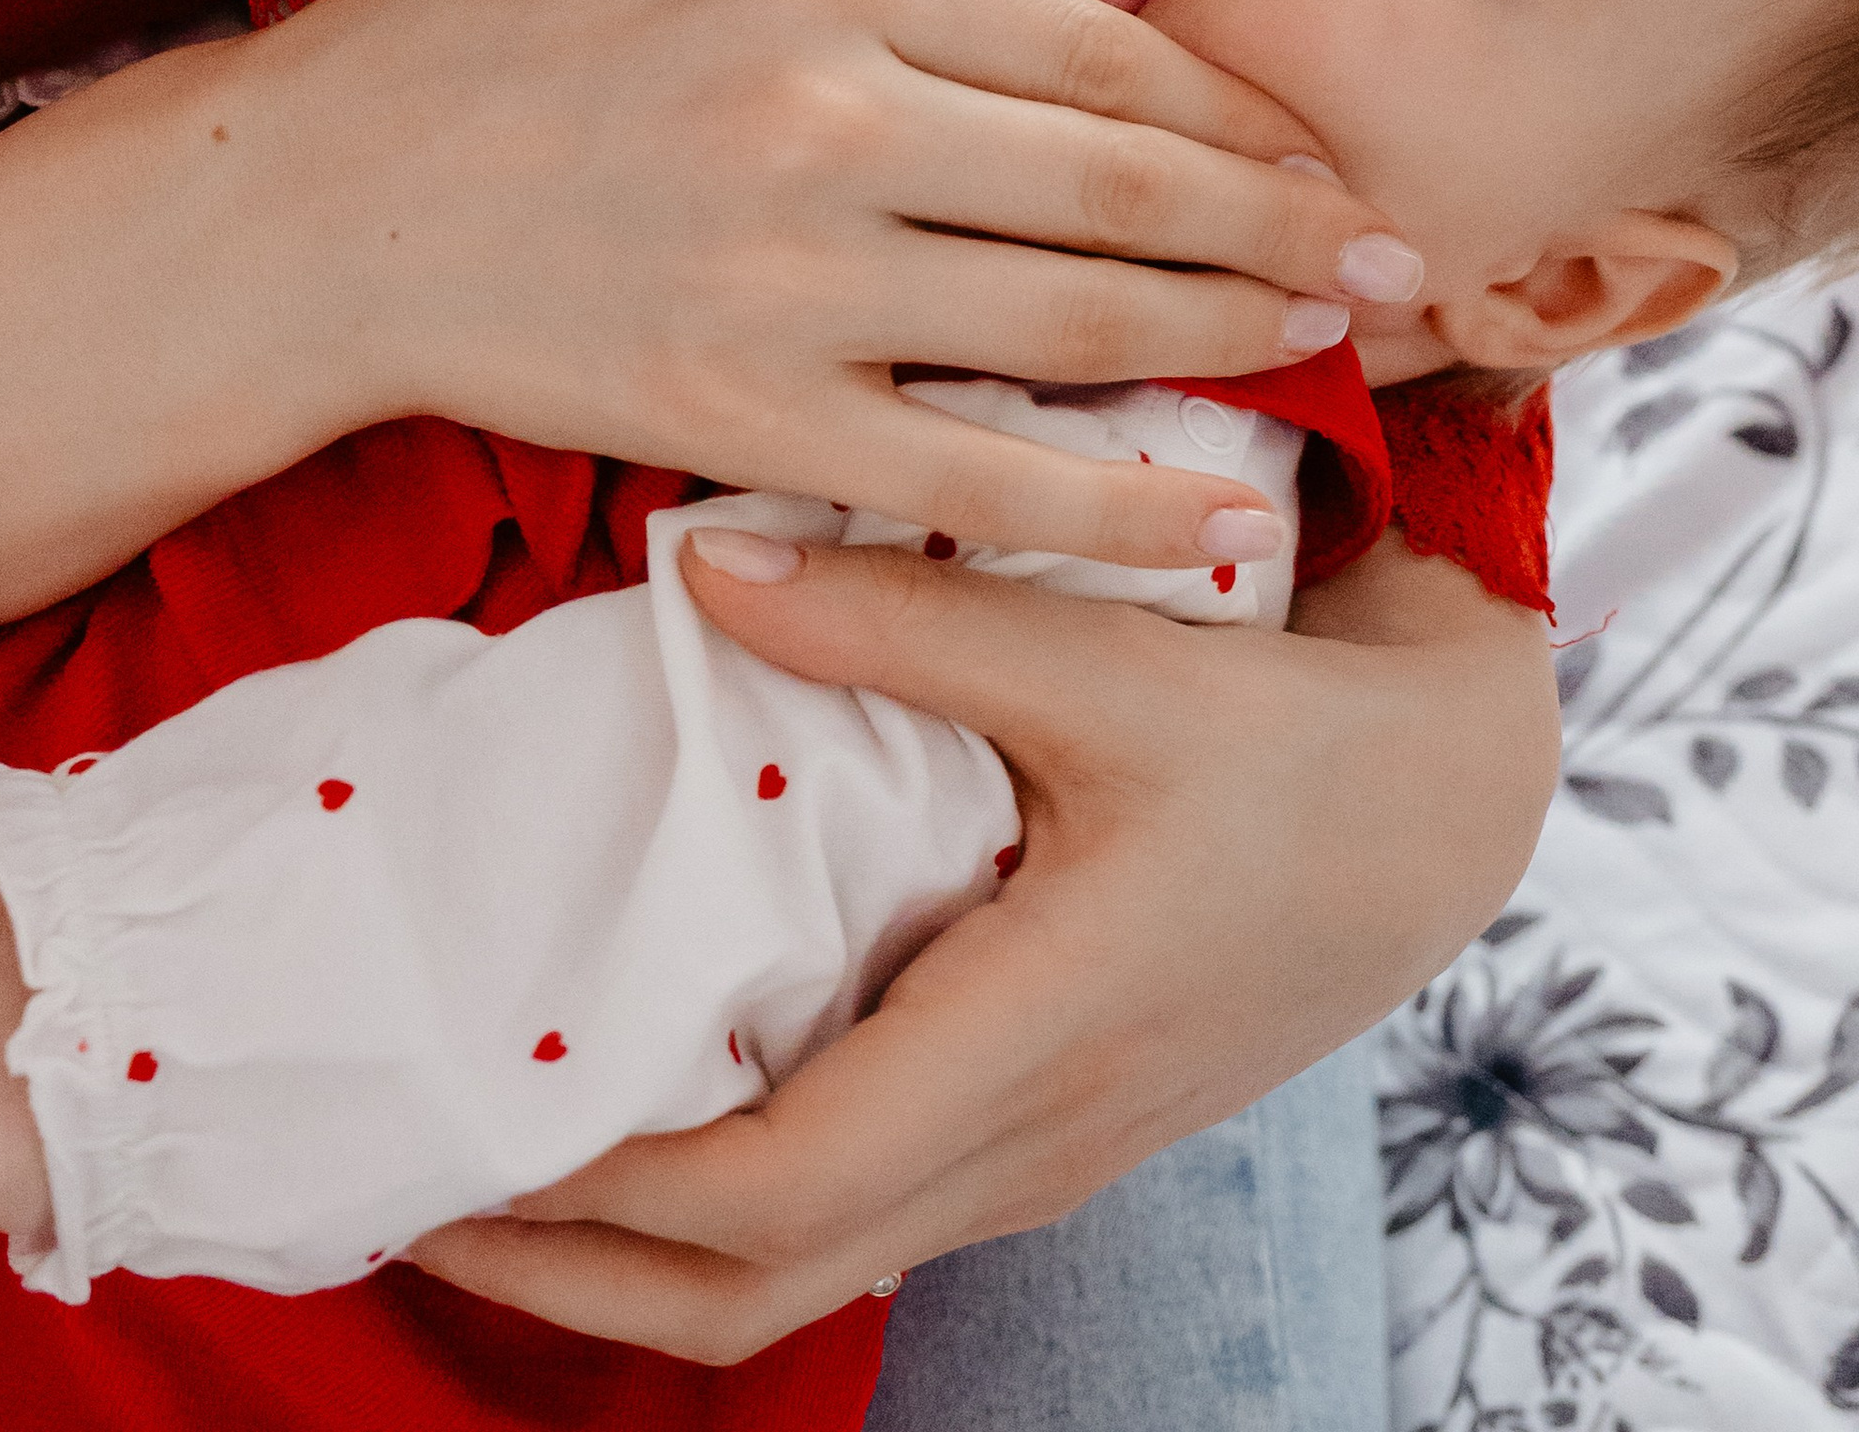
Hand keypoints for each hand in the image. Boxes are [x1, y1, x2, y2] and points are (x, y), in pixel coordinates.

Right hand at [235, 0, 1417, 570]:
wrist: (314, 201)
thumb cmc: (499, 25)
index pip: (1098, 52)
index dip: (1241, 111)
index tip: (1333, 147)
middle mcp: (832, 116)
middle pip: (1125, 187)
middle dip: (1286, 227)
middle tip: (1400, 260)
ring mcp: (792, 278)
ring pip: (1078, 321)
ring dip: (1236, 340)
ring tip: (1337, 351)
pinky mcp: (743, 419)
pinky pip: (970, 477)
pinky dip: (1113, 506)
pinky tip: (1221, 522)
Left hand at [407, 528, 1556, 1360]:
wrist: (1451, 810)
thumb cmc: (1297, 738)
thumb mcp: (1116, 662)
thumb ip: (911, 621)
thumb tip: (706, 567)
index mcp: (1034, 1040)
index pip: (777, 1189)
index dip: (603, 1192)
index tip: (462, 1130)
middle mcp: (1027, 1137)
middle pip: (754, 1290)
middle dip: (568, 1269)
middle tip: (408, 1171)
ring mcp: (1040, 1151)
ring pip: (805, 1267)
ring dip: (639, 1245)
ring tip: (496, 1149)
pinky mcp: (1047, 1120)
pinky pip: (861, 1206)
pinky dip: (729, 1195)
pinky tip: (659, 1095)